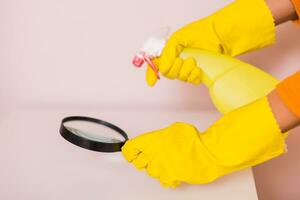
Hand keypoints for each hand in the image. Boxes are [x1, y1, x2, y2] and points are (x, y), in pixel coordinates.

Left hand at [122, 97, 285, 186]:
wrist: (207, 153)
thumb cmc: (193, 139)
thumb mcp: (174, 128)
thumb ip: (161, 136)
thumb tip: (158, 140)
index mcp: (152, 141)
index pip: (130, 148)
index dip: (129, 151)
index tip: (130, 152)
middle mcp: (153, 155)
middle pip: (138, 163)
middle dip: (144, 159)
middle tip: (152, 156)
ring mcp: (160, 168)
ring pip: (151, 172)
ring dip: (157, 167)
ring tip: (169, 161)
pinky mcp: (169, 178)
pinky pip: (163, 180)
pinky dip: (167, 176)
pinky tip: (174, 169)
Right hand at [146, 0, 276, 85]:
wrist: (219, 38)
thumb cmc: (199, 33)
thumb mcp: (178, 39)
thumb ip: (167, 53)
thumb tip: (161, 68)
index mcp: (168, 52)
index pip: (155, 64)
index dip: (151, 74)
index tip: (152, 82)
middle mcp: (176, 60)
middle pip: (167, 74)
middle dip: (175, 68)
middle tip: (183, 59)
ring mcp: (186, 68)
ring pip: (179, 78)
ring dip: (186, 70)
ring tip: (194, 61)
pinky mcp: (196, 74)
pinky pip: (191, 81)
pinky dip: (194, 76)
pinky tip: (199, 69)